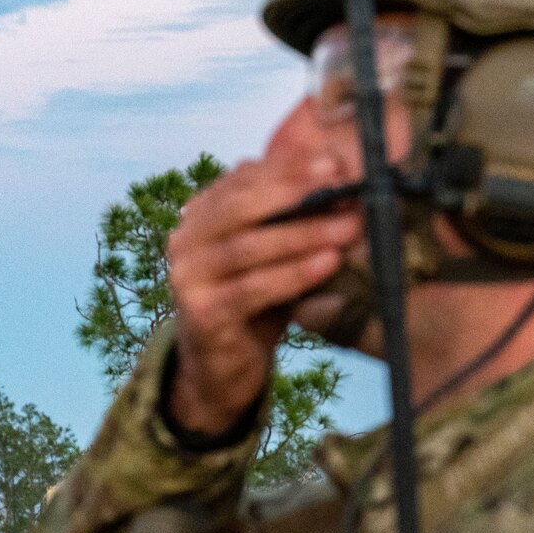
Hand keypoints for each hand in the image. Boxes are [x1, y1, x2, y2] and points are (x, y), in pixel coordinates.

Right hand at [165, 149, 360, 437]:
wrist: (221, 368)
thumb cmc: (253, 303)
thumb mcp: (269, 253)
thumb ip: (285, 217)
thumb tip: (335, 174)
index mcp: (198, 217)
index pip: (241, 179)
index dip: (288, 168)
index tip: (334, 163)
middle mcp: (184, 243)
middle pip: (240, 206)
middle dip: (296, 193)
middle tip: (343, 186)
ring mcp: (187, 280)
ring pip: (249, 247)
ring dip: (304, 235)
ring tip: (350, 229)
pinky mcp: (202, 316)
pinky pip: (252, 289)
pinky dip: (293, 274)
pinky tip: (328, 263)